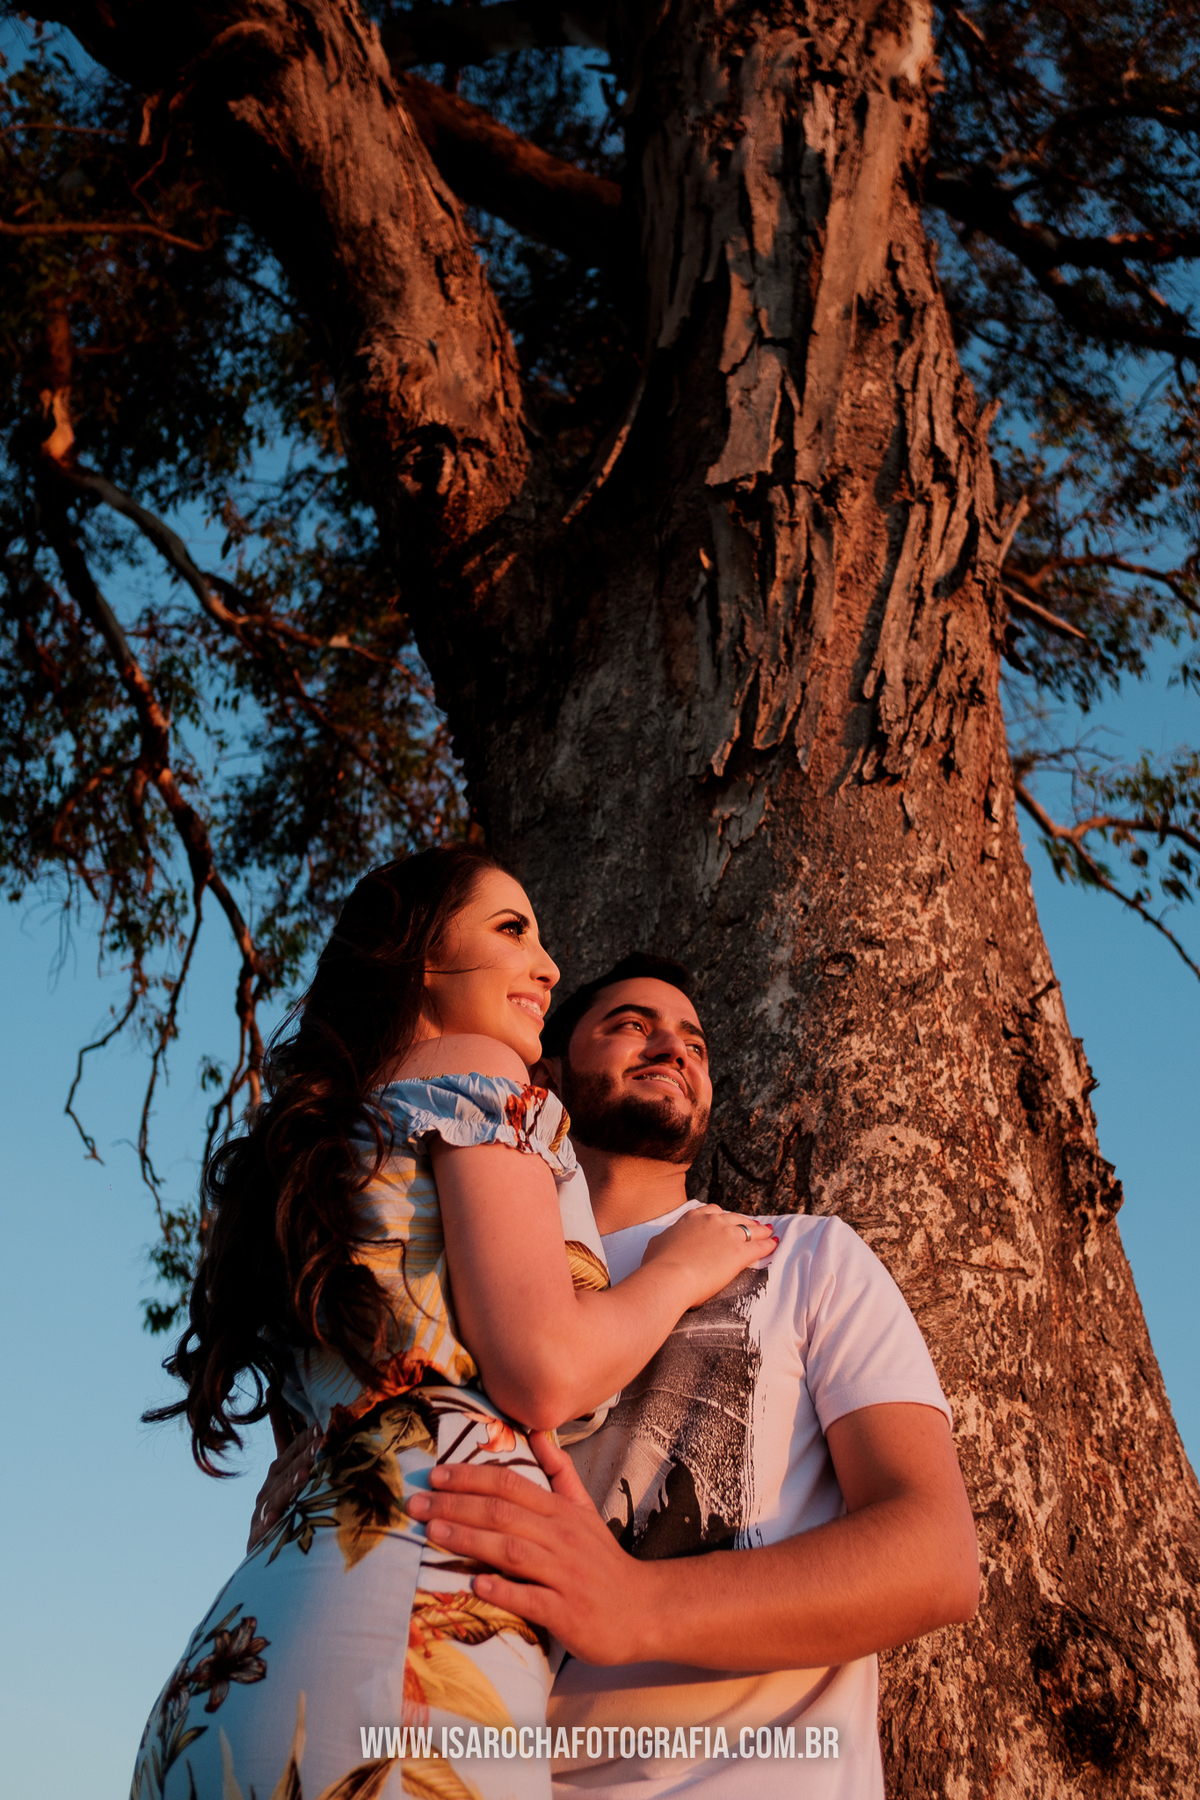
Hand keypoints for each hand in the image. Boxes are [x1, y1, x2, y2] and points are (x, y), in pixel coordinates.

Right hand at [246, 1423, 320, 1551]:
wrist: (268, 1549)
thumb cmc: (288, 1506)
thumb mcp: (297, 1477)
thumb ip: (305, 1451)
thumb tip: (324, 1424)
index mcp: (279, 1472)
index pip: (291, 1448)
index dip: (305, 1436)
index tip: (321, 1424)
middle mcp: (268, 1487)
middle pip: (288, 1469)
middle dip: (304, 1455)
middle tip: (321, 1442)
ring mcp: (262, 1510)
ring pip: (277, 1495)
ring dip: (290, 1485)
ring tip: (304, 1476)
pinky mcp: (257, 1534)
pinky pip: (263, 1528)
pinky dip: (268, 1522)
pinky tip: (274, 1518)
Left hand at [405, 1432, 658, 1665]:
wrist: (643, 1610)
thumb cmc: (602, 1560)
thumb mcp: (584, 1509)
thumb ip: (559, 1472)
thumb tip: (535, 1432)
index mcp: (561, 1512)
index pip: (511, 1485)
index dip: (471, 1478)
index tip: (435, 1475)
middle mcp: (562, 1537)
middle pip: (503, 1514)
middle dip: (455, 1506)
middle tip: (415, 1504)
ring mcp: (565, 1575)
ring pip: (512, 1551)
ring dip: (469, 1540)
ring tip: (432, 1534)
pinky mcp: (567, 1612)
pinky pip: (532, 1598)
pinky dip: (504, 1591)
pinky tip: (476, 1585)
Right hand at [638, 1204, 776, 1307]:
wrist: (669, 1277)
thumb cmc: (657, 1265)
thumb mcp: (657, 1243)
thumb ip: (667, 1238)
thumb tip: (664, 1241)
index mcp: (692, 1218)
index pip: (712, 1211)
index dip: (722, 1217)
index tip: (727, 1220)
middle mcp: (712, 1221)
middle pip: (735, 1217)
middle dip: (745, 1221)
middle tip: (752, 1225)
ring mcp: (727, 1234)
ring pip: (750, 1229)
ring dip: (761, 1230)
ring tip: (769, 1232)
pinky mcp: (739, 1252)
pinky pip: (759, 1246)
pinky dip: (769, 1245)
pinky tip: (775, 1244)